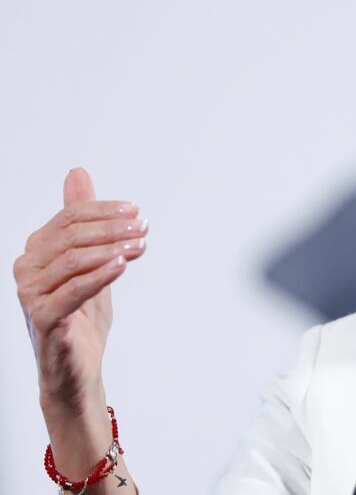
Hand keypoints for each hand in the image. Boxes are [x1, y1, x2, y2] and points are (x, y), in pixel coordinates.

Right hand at [13, 168, 148, 409]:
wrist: (78, 367)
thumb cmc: (82, 315)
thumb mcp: (91, 261)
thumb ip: (82, 220)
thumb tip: (77, 173)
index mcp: (36, 251)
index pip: (69, 217)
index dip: (105, 211)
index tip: (137, 212)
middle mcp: (27, 269)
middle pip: (71, 235)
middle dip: (112, 228)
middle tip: (143, 228)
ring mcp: (30, 295)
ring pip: (73, 259)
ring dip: (112, 248)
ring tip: (141, 245)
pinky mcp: (43, 319)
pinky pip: (72, 291)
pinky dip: (100, 275)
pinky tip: (122, 265)